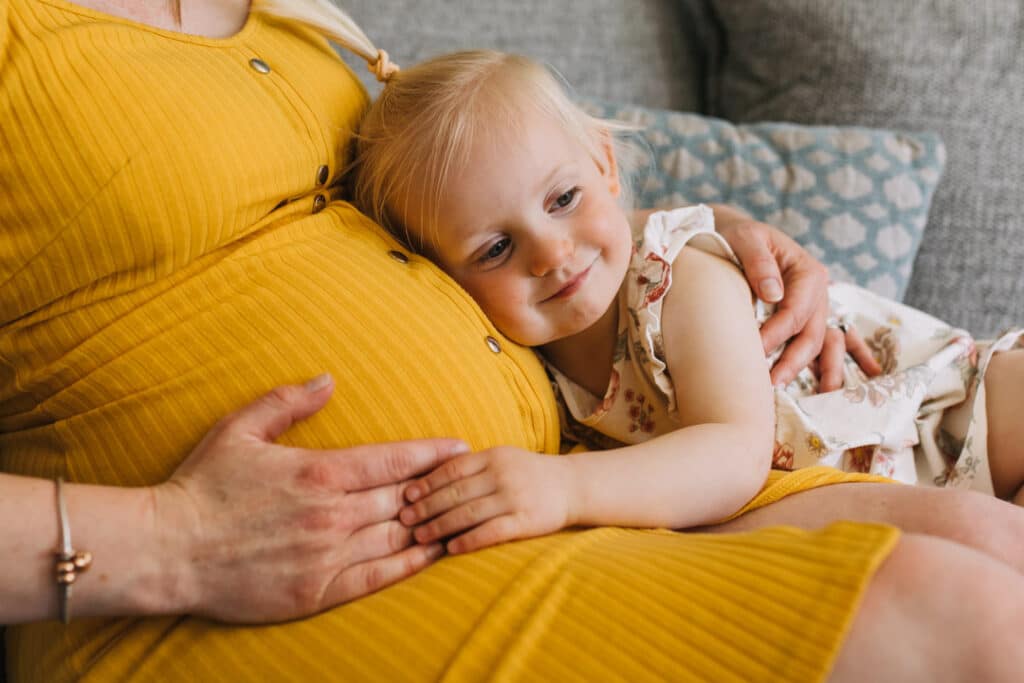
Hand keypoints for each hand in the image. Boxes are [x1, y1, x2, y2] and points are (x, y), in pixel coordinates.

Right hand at [153, 375, 468, 622]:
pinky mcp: (317, 592)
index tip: (460, 448)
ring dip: (432, 526)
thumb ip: (286, 402)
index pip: (394, 460)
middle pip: (405, 498)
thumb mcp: (239, 429)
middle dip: (438, 489)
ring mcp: (327, 556)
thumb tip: (327, 380)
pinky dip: (410, 565)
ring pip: (398, 537)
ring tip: (460, 516)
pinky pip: (378, 578)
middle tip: (465, 482)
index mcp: (319, 472)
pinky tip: (432, 556)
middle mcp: (331, 514)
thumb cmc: (202, 487)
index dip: (432, 453)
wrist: (168, 551)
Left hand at [399, 447, 575, 554]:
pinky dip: (469, 540)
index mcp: (493, 456)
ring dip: (441, 525)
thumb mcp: (503, 459)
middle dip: (427, 506)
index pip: (452, 468)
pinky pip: (492, 531)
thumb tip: (430, 478)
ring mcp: (515, 497)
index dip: (427, 482)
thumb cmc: (529, 474)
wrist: (573, 486)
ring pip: (469, 512)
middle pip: (456, 492)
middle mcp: (502, 474)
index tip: (407, 495)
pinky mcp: (526, 520)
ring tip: (420, 536)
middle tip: (405, 519)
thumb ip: (473, 466)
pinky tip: (452, 549)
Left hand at [713, 206, 880, 389]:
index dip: (777, 332)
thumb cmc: (739, 236)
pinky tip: (801, 392)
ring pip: (817, 348)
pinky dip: (813, 372)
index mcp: (809, 273)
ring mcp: (813, 312)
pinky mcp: (801, 324)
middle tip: (769, 383)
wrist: (737, 238)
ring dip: (804, 372)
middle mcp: (817, 296)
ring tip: (784, 392)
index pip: (797, 311)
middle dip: (793, 362)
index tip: (754, 348)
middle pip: (812, 336)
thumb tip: (773, 294)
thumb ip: (759, 261)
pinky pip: (812, 351)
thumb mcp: (747, 237)